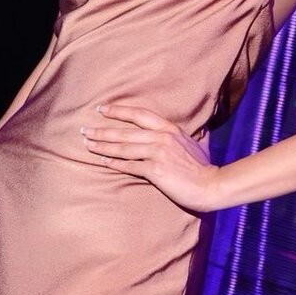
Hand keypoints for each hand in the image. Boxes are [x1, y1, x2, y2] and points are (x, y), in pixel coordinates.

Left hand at [81, 102, 223, 212]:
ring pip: (123, 147)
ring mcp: (157, 153)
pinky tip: (103, 162)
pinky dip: (115, 164)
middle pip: (125, 132)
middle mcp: (161, 137)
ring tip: (87, 145)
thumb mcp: (189, 143)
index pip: (138, 114)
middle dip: (102, 131)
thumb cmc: (201, 167)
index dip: (118, 111)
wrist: (211, 185)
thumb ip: (172, 136)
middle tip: (84, 130)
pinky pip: (129, 166)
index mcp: (169, 128)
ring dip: (103, 146)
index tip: (101, 109)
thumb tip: (162, 133)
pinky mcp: (155, 170)